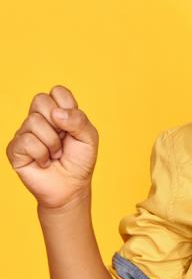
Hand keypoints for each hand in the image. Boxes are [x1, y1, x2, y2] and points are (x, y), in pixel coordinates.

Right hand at [6, 85, 98, 208]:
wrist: (71, 187)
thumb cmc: (80, 161)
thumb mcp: (89, 137)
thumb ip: (79, 120)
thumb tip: (56, 113)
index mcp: (58, 112)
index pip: (57, 91)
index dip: (67, 106)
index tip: (73, 125)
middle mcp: (39, 119)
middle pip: (40, 100)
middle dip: (58, 122)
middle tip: (63, 139)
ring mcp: (24, 133)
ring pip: (34, 121)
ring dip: (52, 143)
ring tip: (56, 154)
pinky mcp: (15, 149)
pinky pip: (27, 141)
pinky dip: (42, 154)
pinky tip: (44, 162)